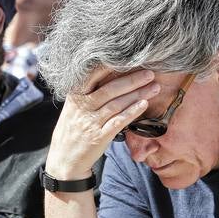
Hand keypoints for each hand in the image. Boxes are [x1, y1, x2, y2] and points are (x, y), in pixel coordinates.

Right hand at [46, 67, 160, 177]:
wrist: (64, 159)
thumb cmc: (71, 130)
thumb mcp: (72, 107)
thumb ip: (87, 93)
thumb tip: (109, 74)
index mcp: (75, 96)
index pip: (92, 76)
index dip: (111, 66)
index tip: (129, 58)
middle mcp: (82, 107)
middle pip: (109, 89)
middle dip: (132, 80)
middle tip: (149, 73)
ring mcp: (90, 122)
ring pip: (116, 104)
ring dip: (137, 95)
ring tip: (154, 87)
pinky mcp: (99, 137)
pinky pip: (118, 122)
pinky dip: (131, 112)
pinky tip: (143, 105)